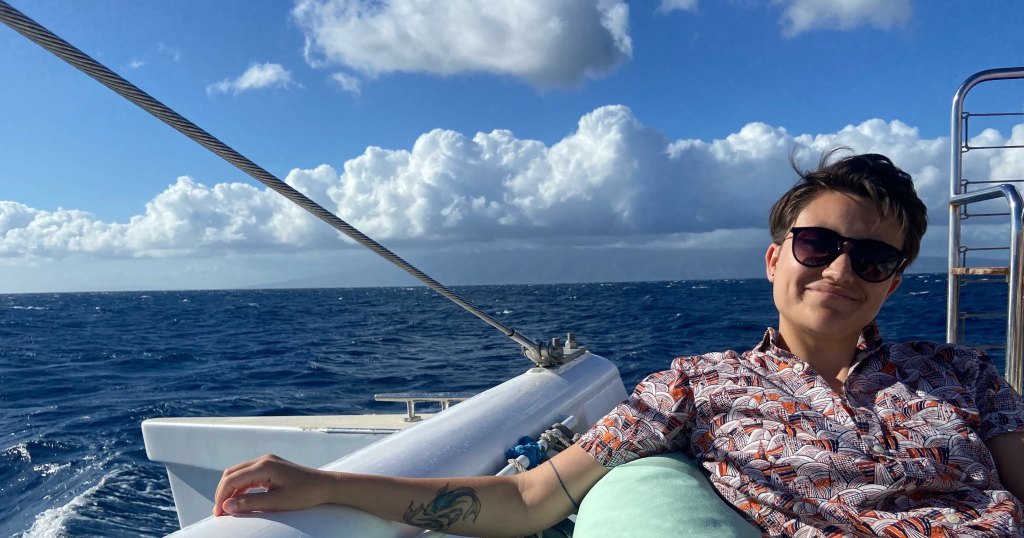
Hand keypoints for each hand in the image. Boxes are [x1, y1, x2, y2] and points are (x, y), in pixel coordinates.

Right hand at [213, 454, 334, 515]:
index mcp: (264, 465)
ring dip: (231, 490)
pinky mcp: (271, 468)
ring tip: (227, 509)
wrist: (325, 486)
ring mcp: (268, 462)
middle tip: (219, 512)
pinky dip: (241, 488)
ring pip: (240, 474)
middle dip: (223, 492)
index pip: (232, 479)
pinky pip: (250, 476)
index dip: (221, 496)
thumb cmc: (304, 494)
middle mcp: (264, 460)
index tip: (218, 514)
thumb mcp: (276, 502)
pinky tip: (239, 501)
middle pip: (233, 473)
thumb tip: (226, 506)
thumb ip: (250, 504)